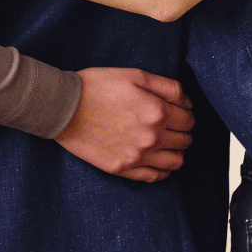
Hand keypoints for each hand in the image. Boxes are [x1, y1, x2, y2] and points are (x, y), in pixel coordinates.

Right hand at [53, 67, 194, 182]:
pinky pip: (155, 177)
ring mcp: (137, 156)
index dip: (185, 113)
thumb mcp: (134, 75)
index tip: (176, 111)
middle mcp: (152, 137)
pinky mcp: (122, 168)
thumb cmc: (96, 87)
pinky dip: (162, 170)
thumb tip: (188, 103)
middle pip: (185, 141)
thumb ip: (168, 87)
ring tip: (165, 142)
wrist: (63, 107)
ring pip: (175, 162)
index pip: (189, 119)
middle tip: (170, 125)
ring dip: (176, 151)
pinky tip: (155, 159)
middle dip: (182, 131)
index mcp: (157, 112)